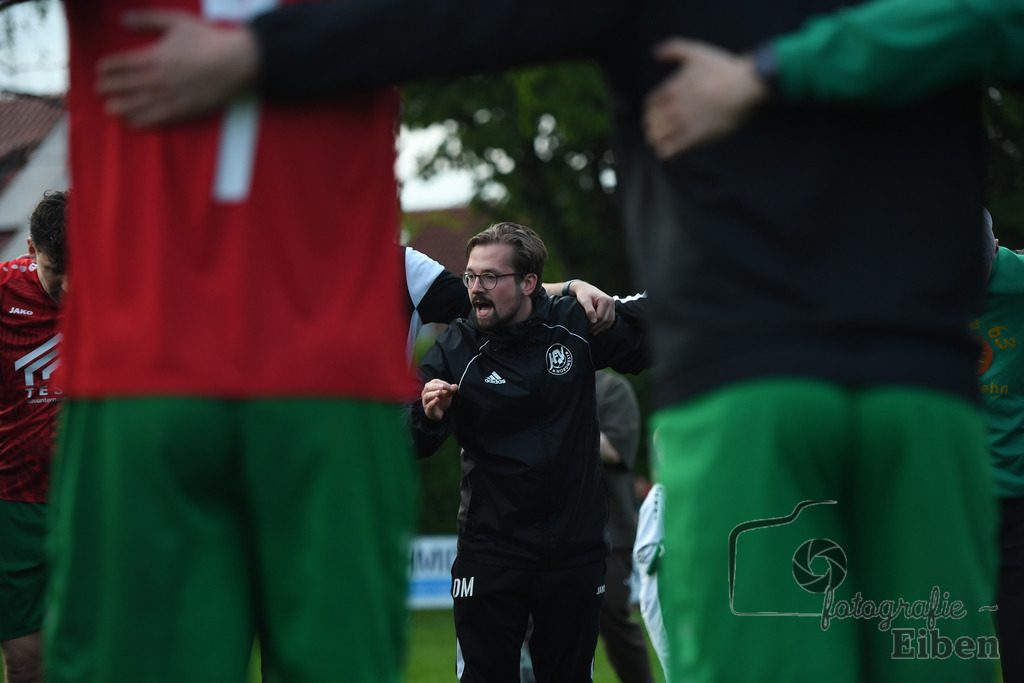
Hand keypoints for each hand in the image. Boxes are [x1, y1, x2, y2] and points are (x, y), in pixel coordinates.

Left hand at [97, 10, 259, 125]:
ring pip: (139, 104)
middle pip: (127, 85)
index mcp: (154, 57)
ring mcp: (170, 96)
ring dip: (123, 106)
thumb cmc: (206, 39)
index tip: (99, 70)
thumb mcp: (176, 21)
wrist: (234, 62)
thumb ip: (148, 20)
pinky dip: (143, 120)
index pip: (123, 63)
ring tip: (110, 108)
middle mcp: (157, 79)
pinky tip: (133, 122)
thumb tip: (124, 19)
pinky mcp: (183, 109)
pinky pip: (158, 118)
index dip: (109, 67)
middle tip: (99, 90)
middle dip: (111, 87)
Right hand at [421, 379, 457, 420]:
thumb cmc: (442, 401)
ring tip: (439, 392)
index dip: (443, 383)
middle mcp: (426, 393)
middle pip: (428, 387)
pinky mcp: (428, 410)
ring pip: (426, 396)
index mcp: (430, 387)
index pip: (435, 382)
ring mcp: (426, 402)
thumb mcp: (448, 394)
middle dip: (435, 386)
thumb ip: (451, 390)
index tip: (451, 387)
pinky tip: (437, 400)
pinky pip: (429, 406)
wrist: (441, 412)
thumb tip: (455, 386)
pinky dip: (433, 402)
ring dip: (433, 393)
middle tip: (442, 386)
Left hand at [571, 281, 615, 333]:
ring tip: (593, 331)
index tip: (586, 326)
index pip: (601, 316)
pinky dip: (605, 325)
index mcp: (605, 300)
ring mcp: (613, 305)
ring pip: (609, 321)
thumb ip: (589, 310)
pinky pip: (611, 319)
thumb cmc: (583, 294)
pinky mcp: (612, 308)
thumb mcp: (584, 301)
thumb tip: (594, 321)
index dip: (594, 323)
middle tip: (589, 331)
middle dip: (597, 327)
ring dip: (602, 327)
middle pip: (606, 319)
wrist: (586, 289)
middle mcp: (611, 302)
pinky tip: (599, 328)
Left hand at [643, 38, 768, 157]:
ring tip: (661, 144)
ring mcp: (683, 123)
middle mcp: (673, 108)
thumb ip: (674, 49)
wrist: (744, 87)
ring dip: (657, 141)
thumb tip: (655, 52)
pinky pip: (670, 151)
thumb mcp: (696, 53)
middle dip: (653, 128)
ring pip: (657, 138)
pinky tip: (669, 153)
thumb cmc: (723, 69)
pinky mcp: (695, 138)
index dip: (651, 112)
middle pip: (651, 124)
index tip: (657, 116)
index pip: (649, 107)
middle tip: (657, 132)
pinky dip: (666, 153)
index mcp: (670, 89)